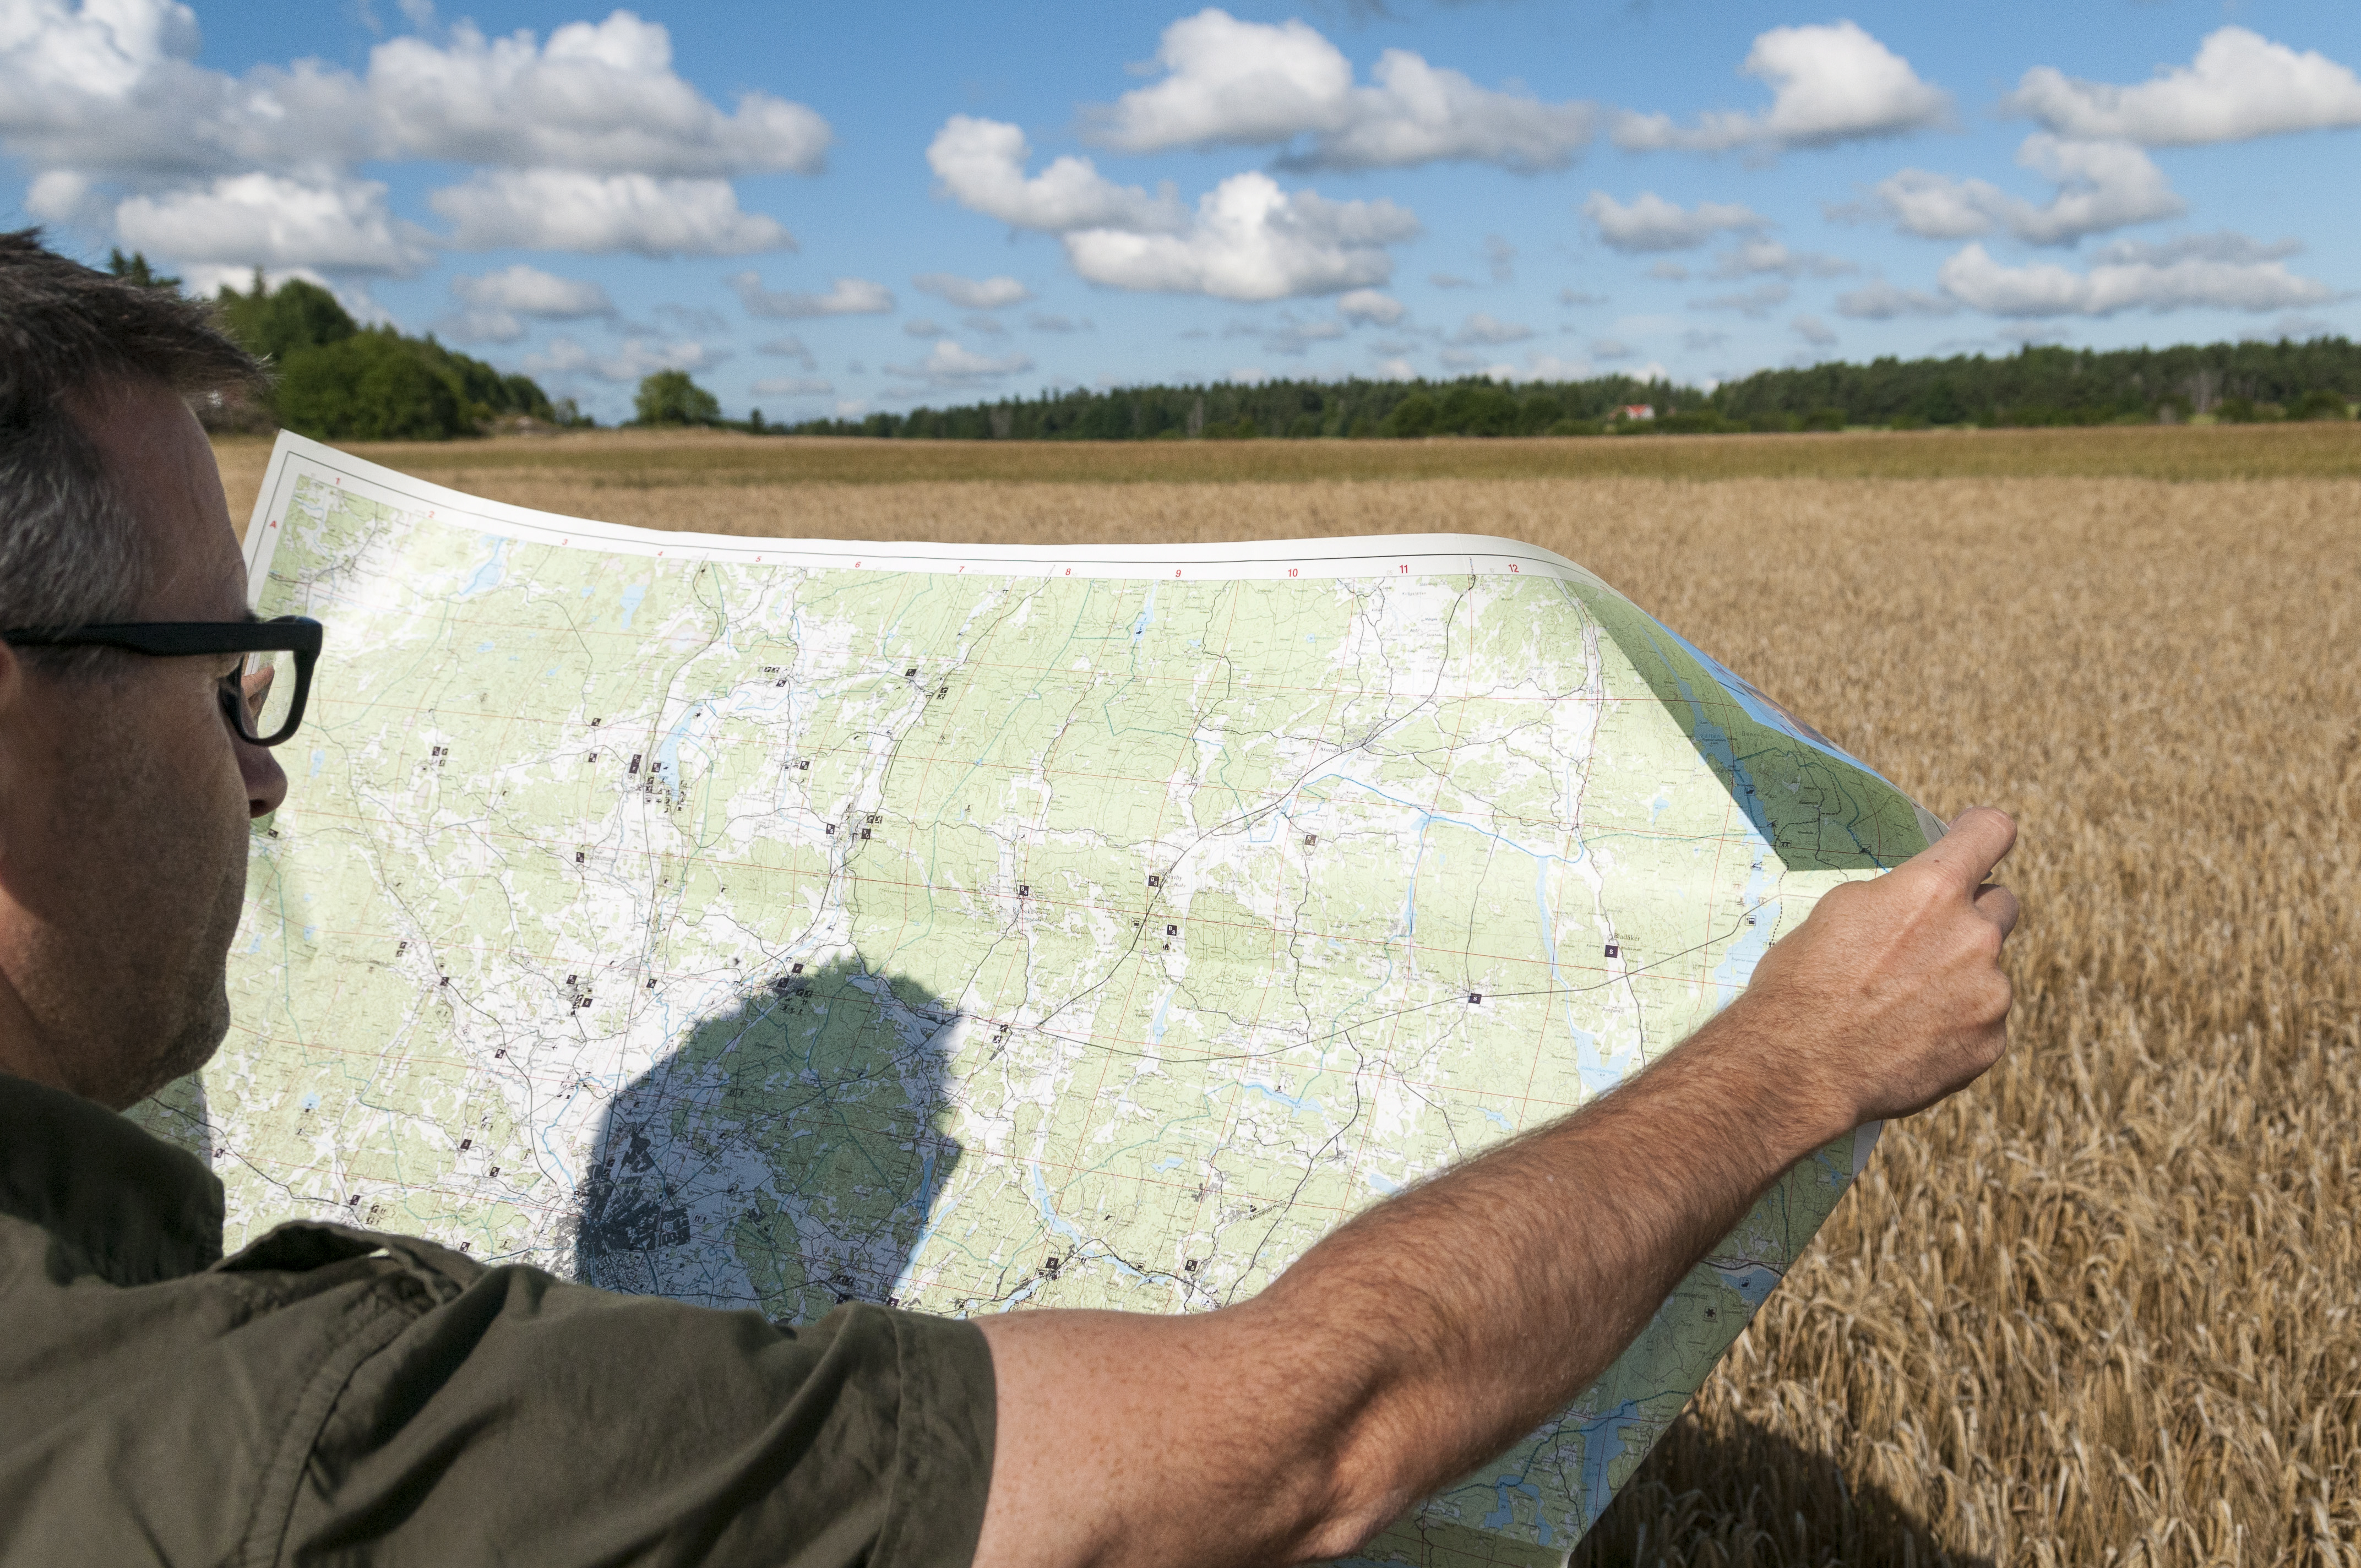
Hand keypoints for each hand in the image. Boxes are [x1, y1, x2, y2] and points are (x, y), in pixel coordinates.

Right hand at [1734, 806, 2019, 1139]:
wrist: (1799, 1069)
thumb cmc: (1802, 984)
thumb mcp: (1837, 912)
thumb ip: (1896, 898)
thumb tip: (1917, 902)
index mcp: (1932, 890)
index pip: (1989, 832)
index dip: (1980, 832)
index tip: (1973, 839)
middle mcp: (1974, 935)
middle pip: (2001, 903)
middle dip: (1971, 915)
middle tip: (1927, 941)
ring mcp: (1990, 992)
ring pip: (1987, 969)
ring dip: (1958, 977)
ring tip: (1899, 1006)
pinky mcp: (1990, 1042)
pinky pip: (1982, 1020)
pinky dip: (1954, 1025)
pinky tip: (1908, 1039)